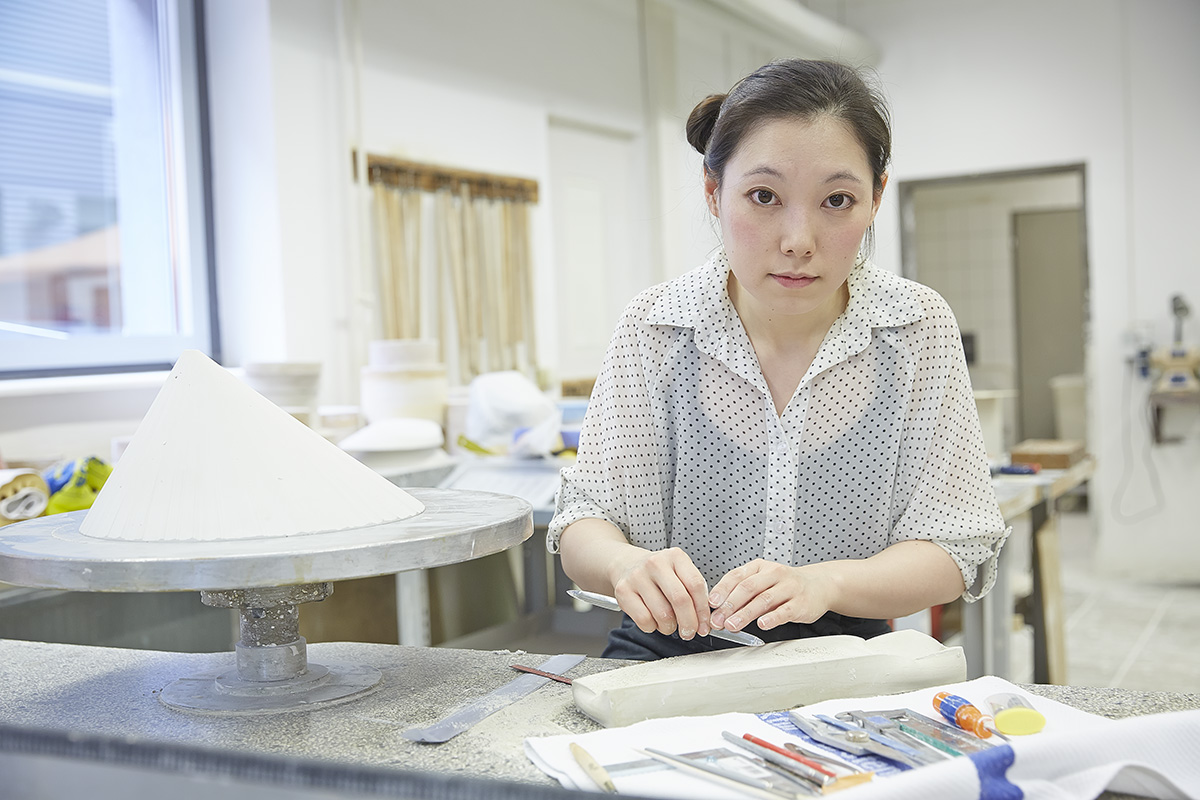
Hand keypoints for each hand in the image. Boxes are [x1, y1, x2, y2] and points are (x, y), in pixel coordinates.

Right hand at [609, 547, 711, 639]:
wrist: (627, 564)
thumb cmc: (658, 574)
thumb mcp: (679, 573)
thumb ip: (693, 592)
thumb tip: (704, 620)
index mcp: (675, 557)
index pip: (696, 585)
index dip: (703, 610)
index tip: (704, 624)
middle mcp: (656, 563)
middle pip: (680, 600)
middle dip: (689, 622)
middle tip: (690, 632)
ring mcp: (637, 576)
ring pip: (662, 613)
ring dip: (670, 627)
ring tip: (669, 624)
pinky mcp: (623, 590)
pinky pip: (644, 619)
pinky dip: (652, 627)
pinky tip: (653, 621)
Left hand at [708, 560, 837, 631]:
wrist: (819, 585)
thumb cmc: (785, 584)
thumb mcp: (763, 581)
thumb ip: (743, 592)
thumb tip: (718, 608)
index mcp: (760, 567)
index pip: (737, 576)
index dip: (722, 590)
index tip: (711, 603)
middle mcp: (774, 574)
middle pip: (748, 588)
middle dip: (730, 605)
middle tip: (718, 619)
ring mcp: (788, 588)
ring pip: (764, 600)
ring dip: (745, 614)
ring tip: (732, 625)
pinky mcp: (801, 603)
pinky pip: (784, 611)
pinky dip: (772, 618)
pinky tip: (762, 624)